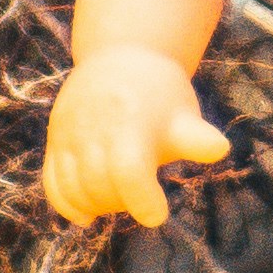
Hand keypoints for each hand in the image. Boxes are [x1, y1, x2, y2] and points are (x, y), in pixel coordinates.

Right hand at [44, 47, 228, 227]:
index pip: (128, 172)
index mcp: (130, 120)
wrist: (120, 56)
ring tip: (119, 199)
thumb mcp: (183, 112)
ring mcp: (69, 133)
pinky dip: (68, 206)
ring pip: (75, 189)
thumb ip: (197, 138)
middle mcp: (93, 126)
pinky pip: (53, 184)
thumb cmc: (160, 94)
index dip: (142, 201)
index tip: (158, 215)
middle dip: (123, 204)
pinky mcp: (55, 141)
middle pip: (100, 186)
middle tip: (141, 199)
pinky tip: (88, 216)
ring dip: (97, 206)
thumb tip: (220, 148)